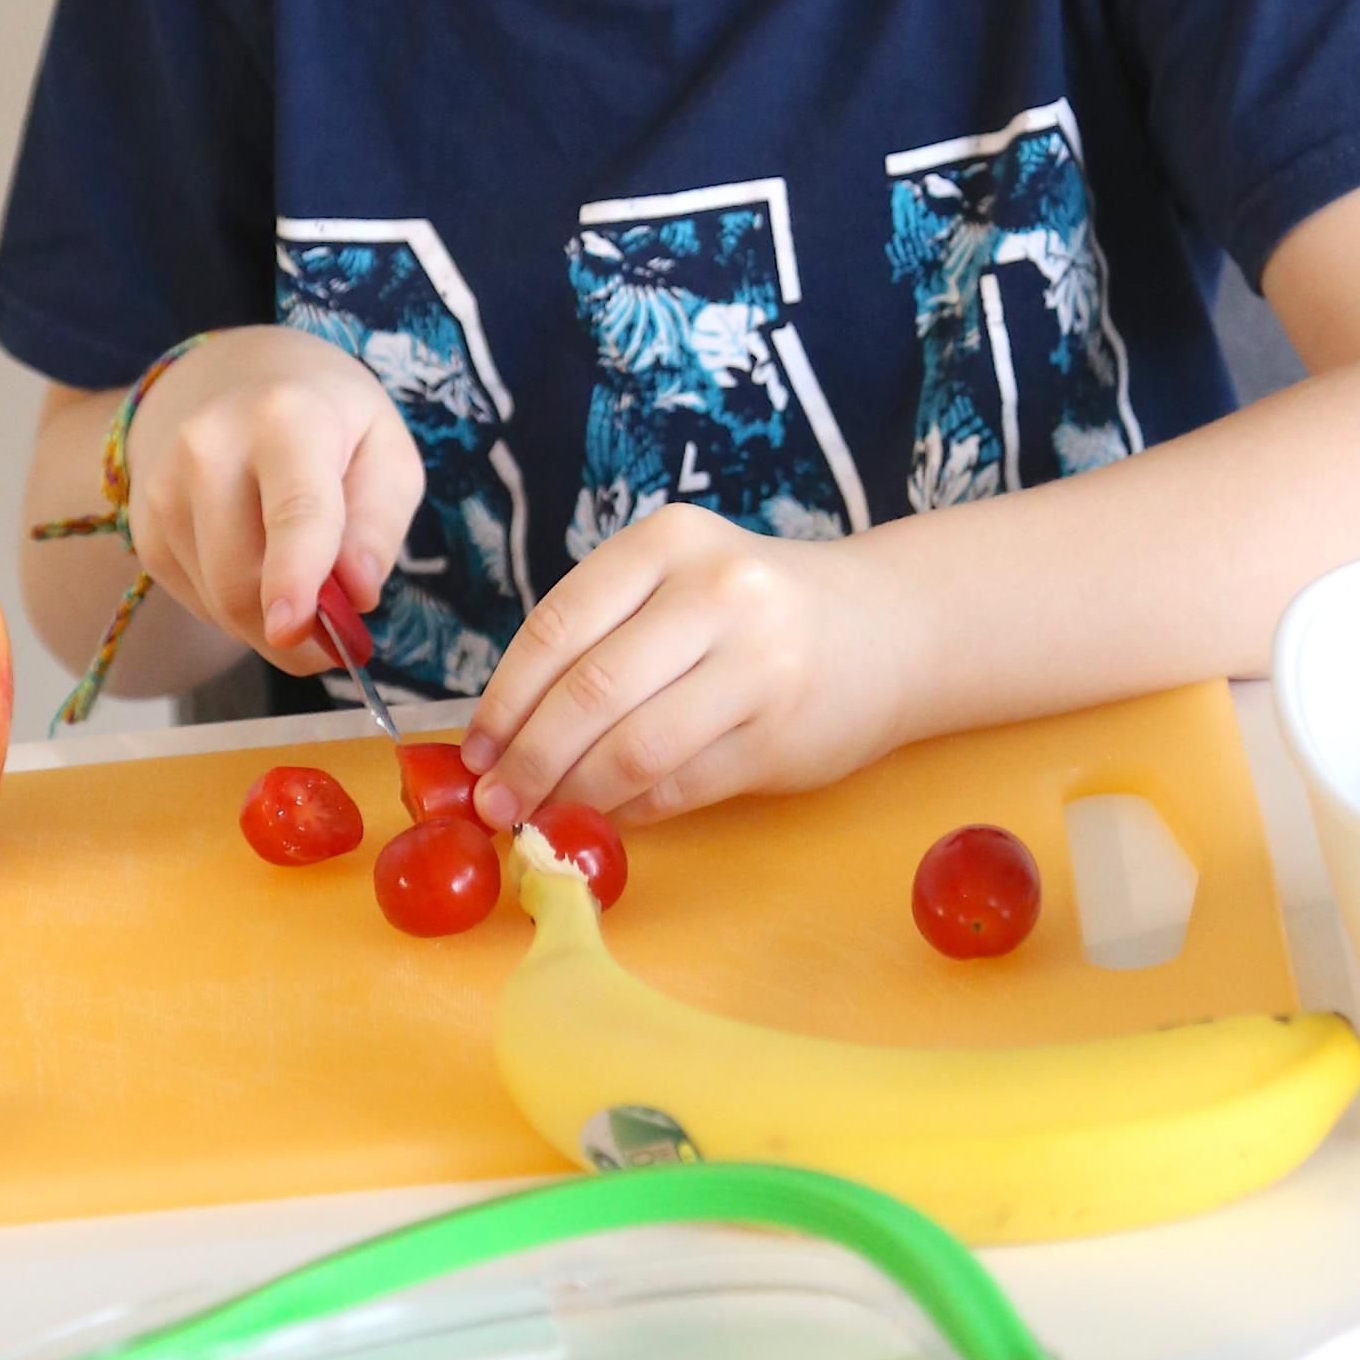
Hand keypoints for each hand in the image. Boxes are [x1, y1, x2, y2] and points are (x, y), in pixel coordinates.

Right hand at [125, 329, 423, 670]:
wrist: (239, 381)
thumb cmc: (331, 424)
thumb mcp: (386, 455)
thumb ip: (380, 525)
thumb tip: (356, 594)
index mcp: (287, 418)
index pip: (293, 509)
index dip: (293, 576)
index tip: (293, 629)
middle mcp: (209, 447)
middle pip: (242, 577)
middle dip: (294, 632)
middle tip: (336, 641)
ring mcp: (165, 487)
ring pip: (218, 602)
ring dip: (268, 621)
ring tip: (298, 578)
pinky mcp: (144, 525)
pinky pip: (197, 602)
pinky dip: (236, 608)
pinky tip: (255, 562)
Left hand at [463, 507, 903, 826]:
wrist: (887, 628)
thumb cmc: (753, 611)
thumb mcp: (680, 583)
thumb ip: (602, 637)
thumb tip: (501, 734)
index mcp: (668, 541)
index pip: (558, 626)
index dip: (504, 699)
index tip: (473, 751)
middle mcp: (716, 590)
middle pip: (589, 691)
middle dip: (529, 759)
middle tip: (495, 803)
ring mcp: (756, 662)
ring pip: (633, 747)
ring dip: (574, 795)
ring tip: (541, 818)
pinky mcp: (781, 731)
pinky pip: (680, 785)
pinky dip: (631, 811)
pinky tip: (609, 817)